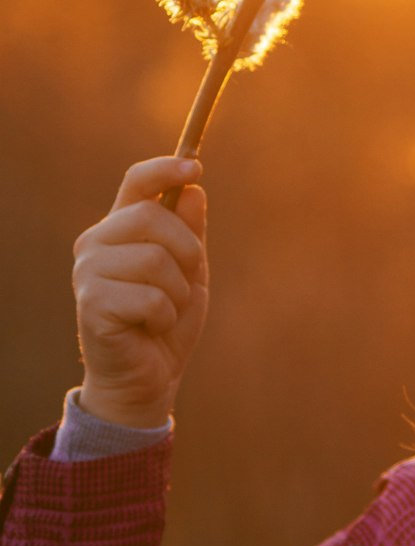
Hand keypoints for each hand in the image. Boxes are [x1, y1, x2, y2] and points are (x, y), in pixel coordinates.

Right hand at [73, 157, 208, 428]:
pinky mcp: (91, 304)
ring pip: (156, 259)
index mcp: (119, 227)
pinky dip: (165, 316)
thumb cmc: (167, 319)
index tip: (195, 167)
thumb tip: (193, 189)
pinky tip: (151, 328)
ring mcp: (88, 272)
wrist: (148, 378)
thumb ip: (190, 230)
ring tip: (165, 311)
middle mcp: (96, 243)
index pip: (136, 181)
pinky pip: (151, 298)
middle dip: (186, 250)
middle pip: (151, 217)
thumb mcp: (190, 270)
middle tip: (187, 280)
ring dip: (178, 291)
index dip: (165, 169)